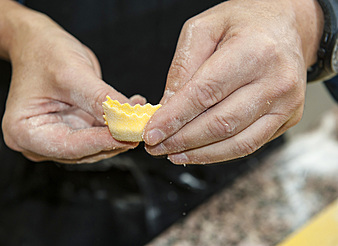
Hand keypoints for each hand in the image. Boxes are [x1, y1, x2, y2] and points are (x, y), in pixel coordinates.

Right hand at [2, 15, 144, 163]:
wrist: (38, 43)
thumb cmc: (43, 53)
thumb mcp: (72, 73)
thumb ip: (99, 99)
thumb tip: (127, 119)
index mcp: (24, 131)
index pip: (69, 146)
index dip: (101, 141)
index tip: (128, 135)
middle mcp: (39, 141)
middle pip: (84, 150)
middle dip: (114, 139)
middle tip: (140, 127)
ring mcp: (58, 136)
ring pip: (96, 145)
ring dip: (120, 132)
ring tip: (140, 116)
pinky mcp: (73, 130)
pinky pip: (99, 133)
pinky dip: (117, 124)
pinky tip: (133, 109)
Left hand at [144, 0, 322, 163]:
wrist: (284, 26)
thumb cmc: (245, 23)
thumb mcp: (204, 28)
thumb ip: (183, 67)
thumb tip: (167, 105)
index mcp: (254, 51)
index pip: (205, 93)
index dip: (175, 117)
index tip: (152, 132)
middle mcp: (276, 80)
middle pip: (220, 122)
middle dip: (181, 139)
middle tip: (156, 146)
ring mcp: (286, 102)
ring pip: (236, 141)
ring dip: (199, 152)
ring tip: (172, 153)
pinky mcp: (288, 117)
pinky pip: (250, 144)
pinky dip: (220, 153)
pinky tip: (199, 152)